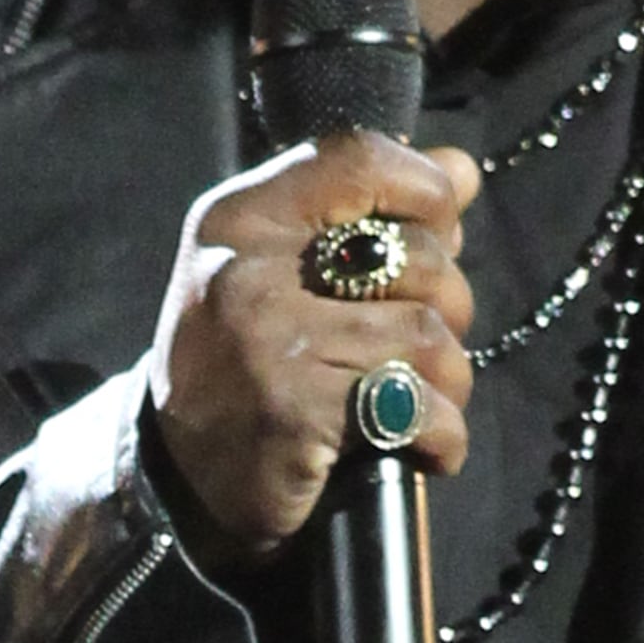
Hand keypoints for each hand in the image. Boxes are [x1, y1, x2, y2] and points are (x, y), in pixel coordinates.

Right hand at [148, 125, 483, 561]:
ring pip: (428, 335)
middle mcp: (247, 271)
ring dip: (447, 381)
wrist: (181, 484)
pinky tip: (417, 449)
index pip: (360, 158)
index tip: (440, 235)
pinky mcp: (296, 415)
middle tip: (417, 348)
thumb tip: (461, 170)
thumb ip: (369, 216)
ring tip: (415, 404)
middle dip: (448, 306)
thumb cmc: (247, 369)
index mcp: (242, 218)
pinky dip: (442, 435)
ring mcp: (269, 343)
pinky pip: (421, 408)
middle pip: (416, 255)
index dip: (426, 192)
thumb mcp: (284, 273)